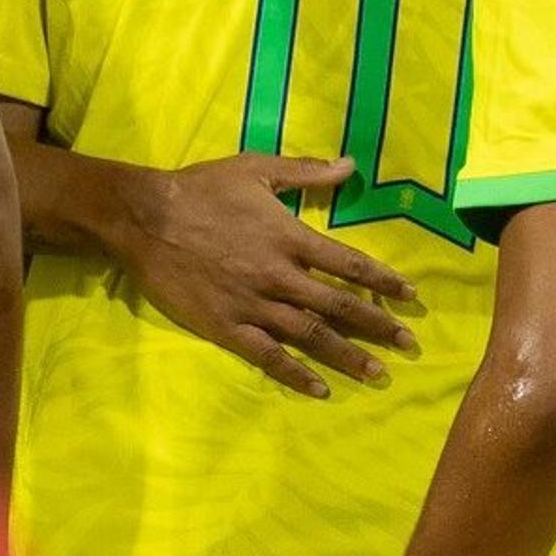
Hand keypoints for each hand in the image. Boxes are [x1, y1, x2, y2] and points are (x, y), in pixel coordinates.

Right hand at [119, 156, 422, 399]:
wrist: (145, 217)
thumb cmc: (202, 189)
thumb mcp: (256, 170)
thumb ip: (307, 172)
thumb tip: (351, 166)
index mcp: (289, 237)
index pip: (349, 264)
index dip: (383, 281)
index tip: (410, 295)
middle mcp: (278, 275)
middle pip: (338, 305)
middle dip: (378, 326)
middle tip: (410, 345)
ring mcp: (253, 304)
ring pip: (310, 335)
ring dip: (347, 355)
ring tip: (378, 374)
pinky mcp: (226, 326)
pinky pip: (267, 356)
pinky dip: (295, 374)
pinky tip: (320, 389)